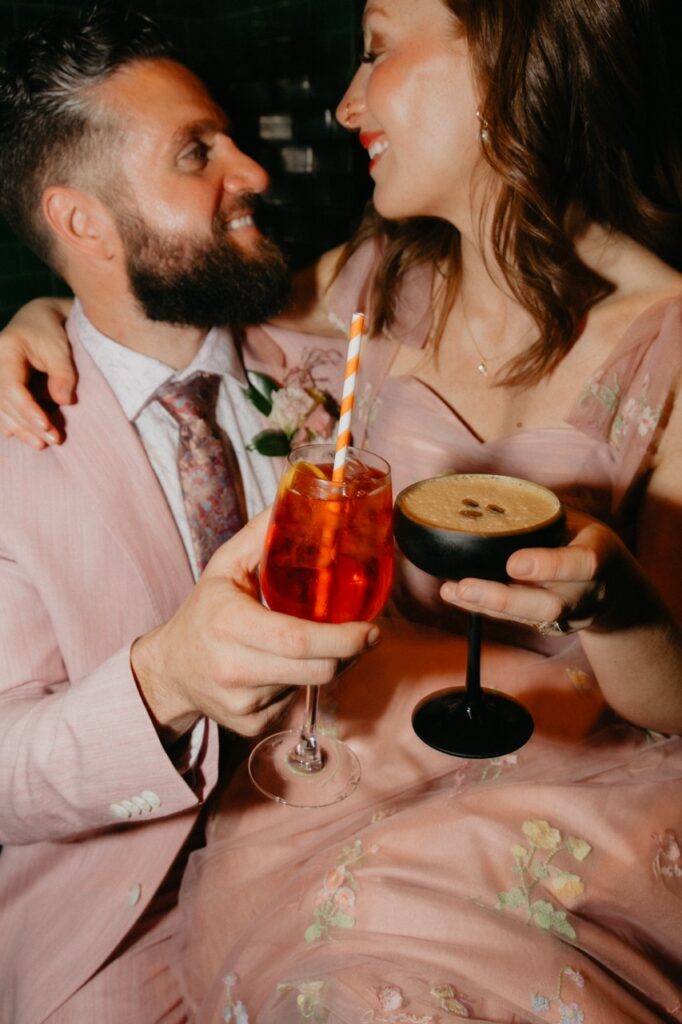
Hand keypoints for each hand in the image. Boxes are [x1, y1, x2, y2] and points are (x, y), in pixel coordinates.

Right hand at [0, 297, 75, 447]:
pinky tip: (29, 438)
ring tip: (42, 444)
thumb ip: (63, 374)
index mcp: (5, 350)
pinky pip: (0, 412)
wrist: (37, 325)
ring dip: (20, 430)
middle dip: (27, 424)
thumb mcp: (60, 349)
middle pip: (3, 402)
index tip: (46, 426)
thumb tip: (63, 401)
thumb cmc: (50, 335)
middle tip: (53, 440)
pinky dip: (14, 426)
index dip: (27, 409)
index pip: (11, 385)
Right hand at [131, 511, 380, 739]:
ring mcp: (243, 703)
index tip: (370, 627)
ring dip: (328, 664)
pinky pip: (296, 702)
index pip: (298, 639)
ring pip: (311, 685)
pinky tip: (286, 667)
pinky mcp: (250, 725)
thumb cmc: (204, 613)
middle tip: (365, 635)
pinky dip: (303, 682)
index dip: (343, 638)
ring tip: (321, 644)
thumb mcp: (224, 566)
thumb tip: (294, 499)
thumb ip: (260, 535)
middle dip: (350, 652)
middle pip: (316, 669)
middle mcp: (234, 668)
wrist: (170, 670)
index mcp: (230, 625)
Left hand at [440, 509, 626, 633]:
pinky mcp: (550, 626)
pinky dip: (481, 608)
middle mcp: (587, 593)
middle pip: (550, 606)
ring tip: (452, 589)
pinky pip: (515, 621)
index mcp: (599, 555)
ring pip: (529, 618)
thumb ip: (542, 512)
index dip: (549, 566)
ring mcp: (570, 616)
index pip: (582, 564)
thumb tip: (488, 489)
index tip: (513, 564)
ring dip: (485, 605)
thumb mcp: (577, 520)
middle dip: (504, 599)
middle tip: (466, 586)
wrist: (615, 587)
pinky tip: (454, 594)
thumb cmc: (585, 540)